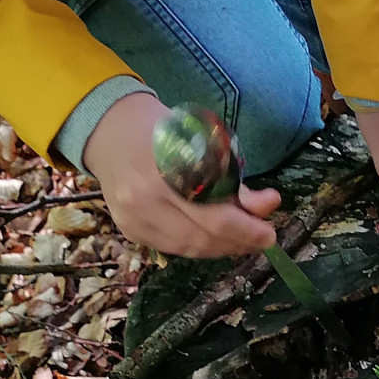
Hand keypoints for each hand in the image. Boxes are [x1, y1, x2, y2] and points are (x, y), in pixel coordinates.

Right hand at [84, 94, 280, 256]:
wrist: (108, 130)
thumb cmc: (160, 129)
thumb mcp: (202, 141)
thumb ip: (233, 177)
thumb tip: (269, 204)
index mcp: (162, 171)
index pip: (212, 215)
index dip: (246, 230)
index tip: (269, 232)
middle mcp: (143, 200)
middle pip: (201, 237)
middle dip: (238, 242)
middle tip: (262, 239)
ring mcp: (133, 219)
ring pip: (188, 248)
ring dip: (221, 248)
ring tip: (242, 240)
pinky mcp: (129, 230)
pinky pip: (172, 247)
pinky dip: (198, 246)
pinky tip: (214, 239)